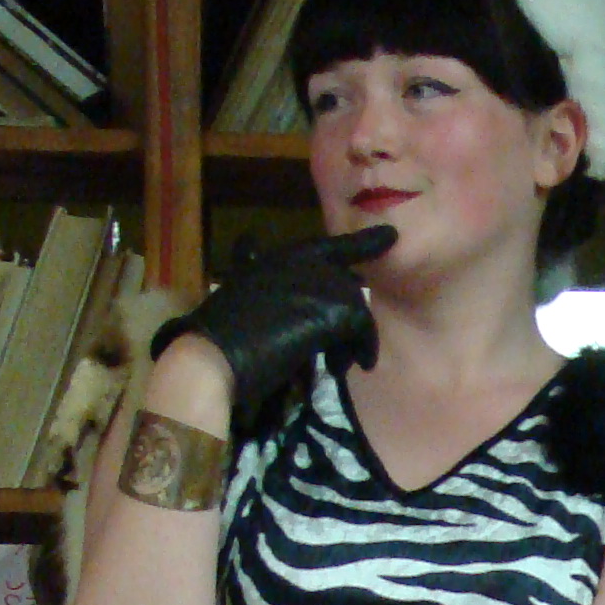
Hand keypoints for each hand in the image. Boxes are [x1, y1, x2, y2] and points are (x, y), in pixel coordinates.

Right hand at [149, 225, 395, 421]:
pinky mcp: (332, 309)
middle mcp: (301, 260)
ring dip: (351, 339)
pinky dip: (359, 350)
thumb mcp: (240, 287)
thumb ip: (253, 266)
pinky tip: (343, 368)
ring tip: (337, 363)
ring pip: (355, 306)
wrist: (213, 355)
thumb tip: (251, 241)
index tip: (390, 236)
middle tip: (348, 346)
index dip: (361, 242)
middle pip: (347, 283)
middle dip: (349, 315)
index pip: (329, 245)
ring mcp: (318, 281)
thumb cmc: (221, 333)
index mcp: (279, 257)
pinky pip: (361, 329)